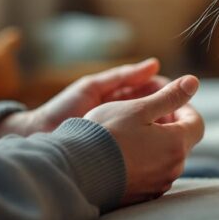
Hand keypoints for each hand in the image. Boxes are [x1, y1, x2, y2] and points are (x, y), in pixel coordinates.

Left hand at [0, 58, 166, 142]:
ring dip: (164, 130)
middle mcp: (123, 116)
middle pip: (158, 111)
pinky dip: (154, 148)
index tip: (178, 94)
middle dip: (170, 111)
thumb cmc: (62, 111)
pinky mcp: (120, 155)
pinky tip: (158, 148)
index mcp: (119, 97)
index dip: (167, 91)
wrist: (38, 139)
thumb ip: (123, 76)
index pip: (153, 91)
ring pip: (154, 132)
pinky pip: (144, 151)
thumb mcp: (93, 87)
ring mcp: (122, 136)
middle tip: (180, 115)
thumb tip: (155, 64)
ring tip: (172, 130)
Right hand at [85, 75, 203, 204]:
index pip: (197, 123)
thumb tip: (193, 82)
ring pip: (167, 157)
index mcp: (176, 145)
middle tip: (146, 110)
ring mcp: (157, 185)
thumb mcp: (139, 109)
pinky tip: (124, 150)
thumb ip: (169, 96)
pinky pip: (152, 173)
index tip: (166, 99)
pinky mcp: (142, 196)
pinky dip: (146, 158)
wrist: (77, 172)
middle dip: (170, 122)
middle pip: (182, 140)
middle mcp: (172, 169)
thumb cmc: (106, 135)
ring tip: (131, 128)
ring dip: (157, 140)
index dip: (184, 107)